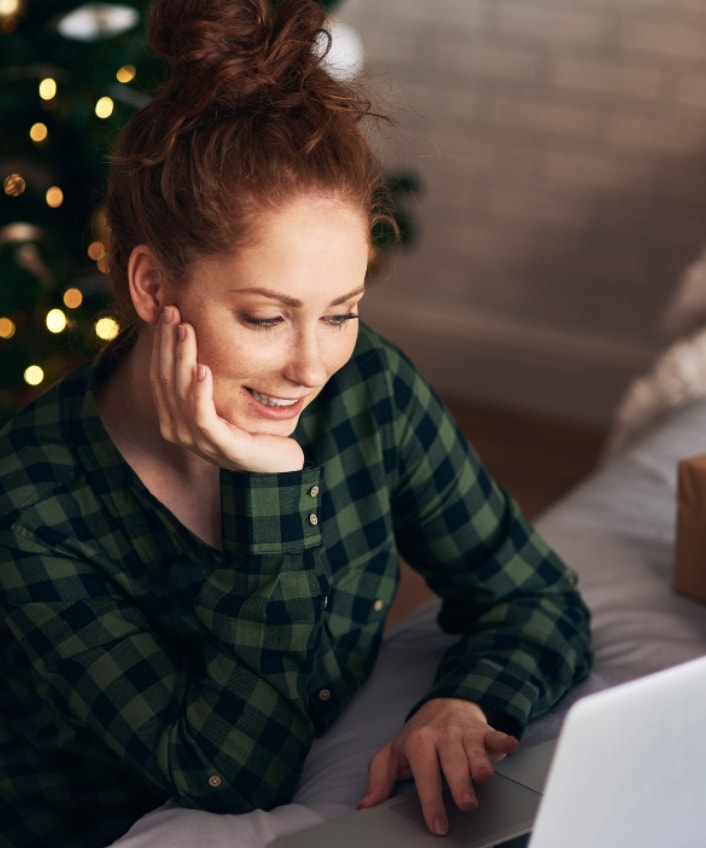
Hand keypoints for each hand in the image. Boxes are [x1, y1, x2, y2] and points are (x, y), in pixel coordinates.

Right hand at [150, 305, 304, 472]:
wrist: (276, 465)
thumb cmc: (250, 429)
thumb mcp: (222, 400)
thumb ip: (205, 379)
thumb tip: (199, 335)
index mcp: (175, 417)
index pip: (160, 374)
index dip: (162, 343)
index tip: (168, 311)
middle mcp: (178, 428)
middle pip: (165, 379)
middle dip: (168, 343)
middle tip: (173, 311)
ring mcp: (196, 439)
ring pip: (180, 393)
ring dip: (182, 358)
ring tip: (186, 331)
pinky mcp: (219, 445)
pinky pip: (202, 415)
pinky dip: (200, 391)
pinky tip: (203, 368)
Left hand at [358, 698, 517, 835]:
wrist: (444, 703)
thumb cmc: (418, 735)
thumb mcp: (393, 753)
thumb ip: (379, 779)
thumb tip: (366, 804)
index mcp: (418, 742)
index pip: (424, 774)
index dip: (430, 800)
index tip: (437, 825)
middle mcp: (441, 736)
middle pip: (451, 762)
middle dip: (459, 783)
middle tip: (465, 804)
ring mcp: (463, 732)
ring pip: (473, 750)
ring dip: (480, 763)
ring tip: (483, 778)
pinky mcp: (482, 730)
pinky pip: (493, 734)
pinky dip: (501, 738)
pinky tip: (509, 743)